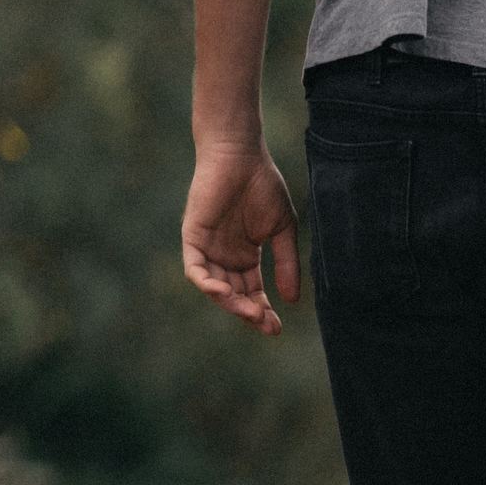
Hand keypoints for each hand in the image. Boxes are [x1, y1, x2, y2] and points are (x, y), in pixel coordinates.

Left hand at [181, 145, 300, 335]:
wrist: (242, 156)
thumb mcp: (282, 230)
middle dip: (249, 312)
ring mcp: (208, 248)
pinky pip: (195, 269)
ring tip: (250, 313)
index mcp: (246, 256)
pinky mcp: (193, 237)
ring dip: (231, 303)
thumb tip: (292, 300)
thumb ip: (286, 264)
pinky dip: (206, 284)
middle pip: (235, 295)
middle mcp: (225, 256)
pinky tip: (223, 293)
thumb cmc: (263, 186)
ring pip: (215, 287)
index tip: (277, 329)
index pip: (252, 292)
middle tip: (266, 325)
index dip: (263, 311)